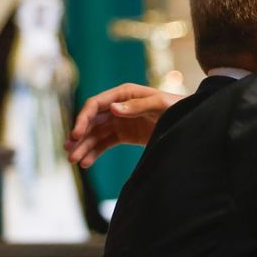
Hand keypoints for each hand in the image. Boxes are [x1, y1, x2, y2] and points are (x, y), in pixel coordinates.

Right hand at [65, 83, 181, 167]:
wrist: (187, 121)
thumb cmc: (176, 108)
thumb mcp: (160, 105)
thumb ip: (137, 106)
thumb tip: (113, 109)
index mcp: (123, 94)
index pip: (95, 105)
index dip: (83, 119)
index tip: (76, 135)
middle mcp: (117, 106)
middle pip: (91, 120)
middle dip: (79, 136)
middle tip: (69, 152)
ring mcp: (119, 121)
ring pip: (95, 134)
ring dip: (83, 146)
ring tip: (74, 161)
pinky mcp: (124, 134)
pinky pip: (105, 143)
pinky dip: (94, 152)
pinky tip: (86, 162)